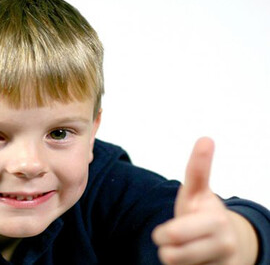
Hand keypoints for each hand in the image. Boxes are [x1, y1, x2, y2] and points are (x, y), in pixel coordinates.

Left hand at [152, 137, 258, 264]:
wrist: (229, 245)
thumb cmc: (203, 214)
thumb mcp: (197, 192)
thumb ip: (198, 169)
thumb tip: (206, 138)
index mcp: (214, 219)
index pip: (185, 225)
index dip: (173, 231)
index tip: (171, 225)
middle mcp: (222, 242)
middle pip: (170, 250)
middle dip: (163, 240)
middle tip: (166, 234)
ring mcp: (223, 263)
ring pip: (173, 262)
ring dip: (172, 255)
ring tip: (184, 247)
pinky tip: (193, 260)